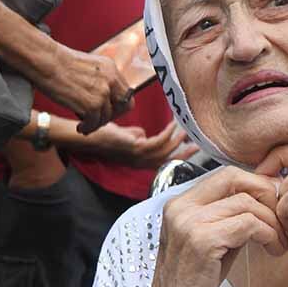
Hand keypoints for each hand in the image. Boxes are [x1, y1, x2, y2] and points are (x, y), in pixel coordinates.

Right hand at [38, 45, 133, 132]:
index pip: (126, 93)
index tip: (105, 110)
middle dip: (112, 116)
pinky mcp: (92, 104)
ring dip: (95, 124)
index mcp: (111, 69)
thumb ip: (100, 79)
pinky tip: (80, 127)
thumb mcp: (89, 66)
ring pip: (106, 117)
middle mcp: (111, 80)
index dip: (117, 105)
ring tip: (85, 125)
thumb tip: (104, 98)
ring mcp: (103, 92)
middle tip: (98, 120)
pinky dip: (87, 128)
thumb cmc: (59, 64)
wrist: (46, 61)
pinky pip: (94, 123)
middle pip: (124, 106)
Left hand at [67, 121, 197, 167]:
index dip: (179, 155)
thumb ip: (137, 136)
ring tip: (184, 130)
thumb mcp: (125, 137)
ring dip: (177, 139)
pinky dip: (168, 132)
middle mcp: (141, 162)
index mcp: (140, 161)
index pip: (164, 161)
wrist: (90, 137)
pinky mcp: (136, 148)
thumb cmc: (105, 136)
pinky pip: (158, 141)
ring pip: (165, 151)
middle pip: (168, 160)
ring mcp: (138, 156)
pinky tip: (172, 124)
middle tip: (197, 143)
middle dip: (184, 152)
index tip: (192, 147)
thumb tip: (145, 133)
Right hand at [142, 167, 287, 286]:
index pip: (226, 174)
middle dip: (266, 194)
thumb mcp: (212, 239)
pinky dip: (268, 234)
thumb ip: (230, 215)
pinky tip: (274, 249)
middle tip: (284, 217)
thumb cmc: (195, 281)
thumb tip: (266, 196)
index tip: (276, 202)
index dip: (256, 183)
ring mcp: (189, 222)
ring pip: (246, 202)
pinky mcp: (202, 241)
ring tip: (281, 241)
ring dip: (272, 221)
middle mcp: (181, 207)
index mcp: (181, 203)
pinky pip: (248, 224)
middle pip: (235, 178)